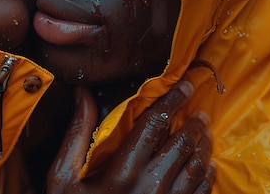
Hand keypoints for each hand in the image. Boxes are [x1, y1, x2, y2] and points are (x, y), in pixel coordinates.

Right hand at [47, 82, 215, 193]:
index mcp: (122, 173)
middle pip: (181, 145)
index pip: (153, 125)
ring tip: (204, 132)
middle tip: (198, 109)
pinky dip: (207, 177)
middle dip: (192, 123)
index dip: (170, 101)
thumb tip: (83, 94)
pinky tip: (207, 166)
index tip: (183, 85)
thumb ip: (78, 134)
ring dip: (203, 147)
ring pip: (196, 169)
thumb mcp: (62, 177)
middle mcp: (150, 189)